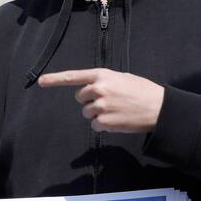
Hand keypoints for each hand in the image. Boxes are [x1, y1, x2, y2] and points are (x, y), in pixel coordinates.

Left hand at [38, 67, 164, 131]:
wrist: (158, 107)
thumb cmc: (142, 91)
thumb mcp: (122, 78)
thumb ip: (104, 81)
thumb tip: (90, 89)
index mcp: (102, 75)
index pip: (74, 77)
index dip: (55, 79)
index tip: (41, 81)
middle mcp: (98, 89)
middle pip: (80, 98)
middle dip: (90, 101)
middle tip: (109, 101)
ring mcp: (100, 106)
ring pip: (87, 113)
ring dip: (98, 113)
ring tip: (116, 110)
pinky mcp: (104, 122)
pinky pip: (95, 125)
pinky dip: (103, 124)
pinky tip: (117, 120)